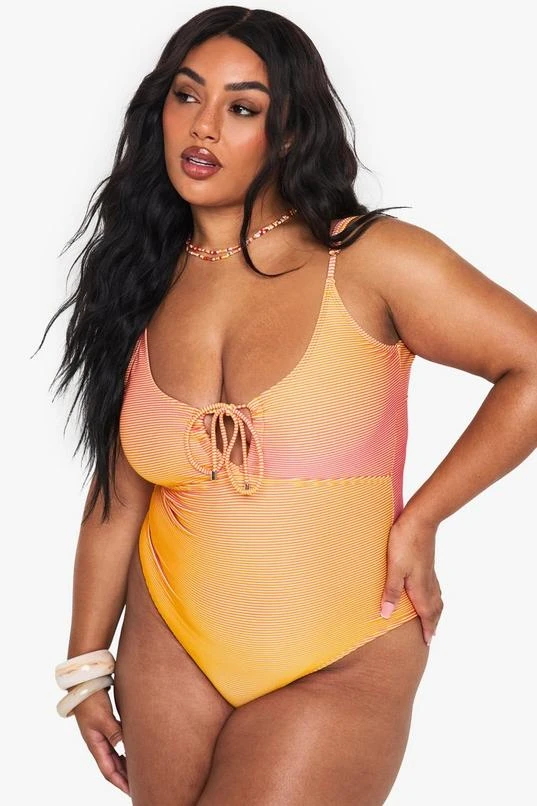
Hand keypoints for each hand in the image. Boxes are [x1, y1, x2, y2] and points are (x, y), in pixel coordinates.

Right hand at [71, 686, 128, 795]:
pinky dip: (125, 751)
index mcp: (95, 745)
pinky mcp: (106, 725)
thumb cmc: (90, 700)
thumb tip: (123, 748)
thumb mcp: (102, 717)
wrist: (83, 685)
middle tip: (140, 785)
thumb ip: (113, 732)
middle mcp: (98, 743)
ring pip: (115, 756)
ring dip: (125, 765)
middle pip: (112, 766)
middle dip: (125, 778)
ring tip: (139, 772)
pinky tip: (133, 751)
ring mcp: (102, 735)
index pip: (108, 771)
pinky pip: (117, 744)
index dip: (120, 782)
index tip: (132, 792)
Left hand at [380, 510, 443, 645]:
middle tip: (431, 636)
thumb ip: (391, 591)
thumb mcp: (394, 568)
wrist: (420, 520)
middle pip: (435, 608)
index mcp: (420, 588)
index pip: (427, 614)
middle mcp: (428, 583)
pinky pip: (434, 587)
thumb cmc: (405, 543)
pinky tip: (427, 592)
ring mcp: (429, 573)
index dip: (428, 629)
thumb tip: (387, 614)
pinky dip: (434, 597)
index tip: (428, 642)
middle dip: (434, 623)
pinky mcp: (428, 564)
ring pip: (436, 597)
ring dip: (435, 611)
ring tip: (432, 618)